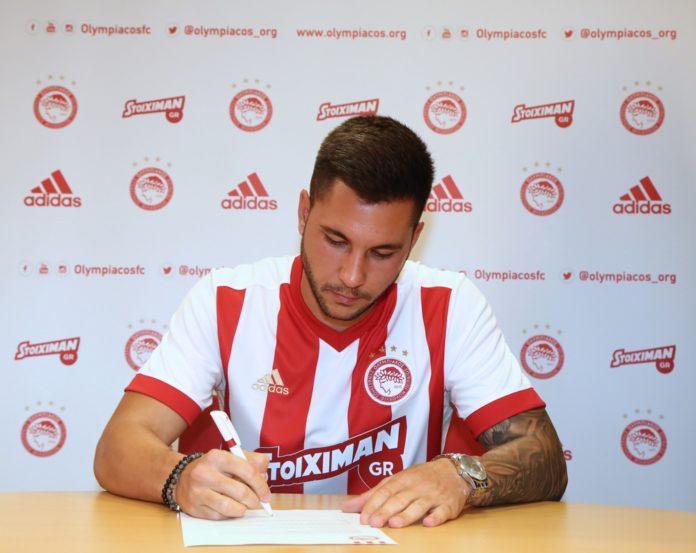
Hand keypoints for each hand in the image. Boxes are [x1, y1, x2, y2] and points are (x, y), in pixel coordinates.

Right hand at [174, 449, 270, 518]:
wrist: (180, 478)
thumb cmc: (212, 468)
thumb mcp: (230, 457)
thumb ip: (252, 461)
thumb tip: (264, 474)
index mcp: (217, 457)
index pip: (247, 470)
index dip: (260, 484)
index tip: (266, 493)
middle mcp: (205, 473)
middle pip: (240, 491)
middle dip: (254, 500)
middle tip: (258, 502)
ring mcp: (198, 492)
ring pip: (230, 507)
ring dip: (242, 509)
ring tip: (244, 506)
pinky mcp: (194, 508)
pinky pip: (219, 516)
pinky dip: (229, 514)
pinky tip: (229, 508)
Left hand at [341, 458, 469, 527]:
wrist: (454, 471)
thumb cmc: (421, 477)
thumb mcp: (397, 480)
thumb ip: (374, 494)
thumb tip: (347, 507)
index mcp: (403, 479)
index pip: (385, 491)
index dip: (374, 504)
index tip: (363, 517)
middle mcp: (417, 486)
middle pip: (399, 499)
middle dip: (386, 511)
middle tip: (374, 522)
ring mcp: (433, 496)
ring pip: (418, 505)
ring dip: (407, 514)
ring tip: (394, 523)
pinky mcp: (448, 505)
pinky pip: (442, 512)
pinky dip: (436, 517)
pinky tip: (428, 523)